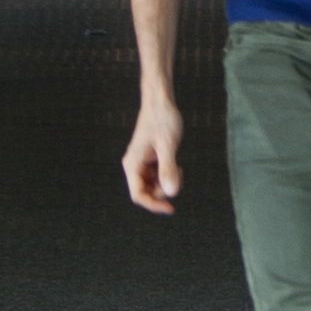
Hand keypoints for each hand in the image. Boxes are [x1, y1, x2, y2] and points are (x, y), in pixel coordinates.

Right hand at [124, 93, 183, 214]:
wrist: (161, 102)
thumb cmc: (163, 120)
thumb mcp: (168, 145)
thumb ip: (168, 169)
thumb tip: (171, 193)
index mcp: (132, 164)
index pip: (139, 195)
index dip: (154, 205)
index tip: (171, 209)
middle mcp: (134, 166)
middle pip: (147, 192)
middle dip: (164, 189)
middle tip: (178, 174)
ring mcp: (141, 164)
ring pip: (154, 186)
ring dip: (168, 182)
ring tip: (177, 165)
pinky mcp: (149, 161)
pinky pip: (158, 177)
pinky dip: (168, 174)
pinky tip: (176, 163)